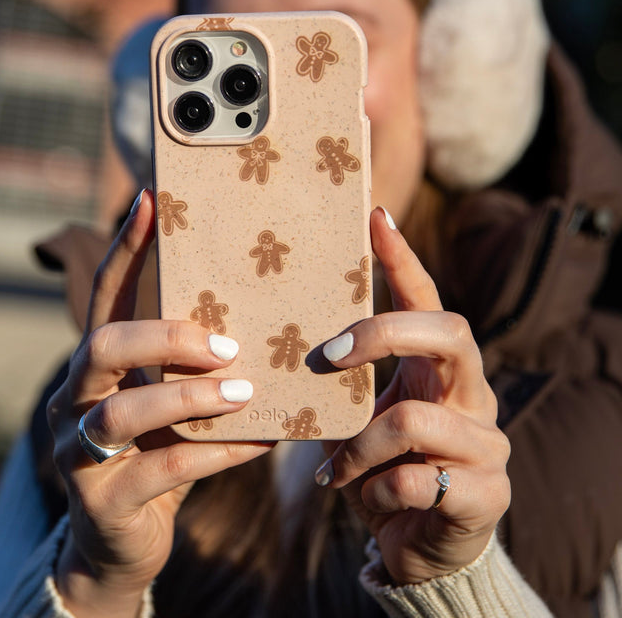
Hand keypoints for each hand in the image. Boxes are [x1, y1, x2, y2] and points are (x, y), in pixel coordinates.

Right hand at [47, 190, 271, 617]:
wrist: (118, 545)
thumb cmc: (152, 457)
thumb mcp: (167, 406)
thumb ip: (191, 371)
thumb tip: (260, 324)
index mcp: (94, 367)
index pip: (106, 295)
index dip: (126, 248)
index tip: (152, 200)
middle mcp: (74, 400)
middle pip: (102, 346)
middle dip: (165, 337)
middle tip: (226, 344)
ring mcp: (79, 452)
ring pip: (125, 411)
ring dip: (190, 396)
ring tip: (245, 393)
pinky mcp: (104, 502)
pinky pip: (166, 469)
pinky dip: (221, 453)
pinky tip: (264, 443)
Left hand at [315, 207, 510, 584]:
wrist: (418, 549)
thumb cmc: (381, 470)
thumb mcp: (360, 420)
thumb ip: (343, 386)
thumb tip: (277, 343)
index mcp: (438, 369)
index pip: (427, 301)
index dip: (403, 259)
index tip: (375, 216)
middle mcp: (472, 394)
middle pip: (451, 331)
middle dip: (383, 334)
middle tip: (327, 356)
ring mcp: (486, 443)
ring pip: (414, 417)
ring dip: (359, 445)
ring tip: (336, 471)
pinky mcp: (486, 493)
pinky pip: (416, 479)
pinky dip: (377, 491)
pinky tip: (368, 500)